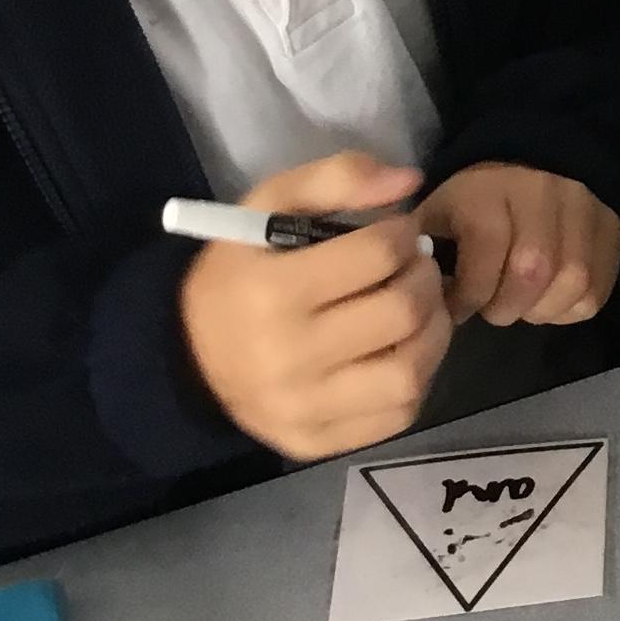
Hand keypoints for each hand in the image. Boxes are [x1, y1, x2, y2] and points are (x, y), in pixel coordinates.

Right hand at [179, 150, 450, 460]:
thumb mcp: (267, 206)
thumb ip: (337, 178)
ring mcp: (303, 409)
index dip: (402, 232)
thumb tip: (410, 181)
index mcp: (273, 292)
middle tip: (416, 266)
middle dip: (424, 277)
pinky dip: (414, 378)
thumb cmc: (238, 271)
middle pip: (402, 312)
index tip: (396, 231)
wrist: (186, 354)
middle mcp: (288, 358)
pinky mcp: (316, 442)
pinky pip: (397, 415)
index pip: (378, 254)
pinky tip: (399, 350)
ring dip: (433, 331)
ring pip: (410, 373)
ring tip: (419, 308)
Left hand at [413, 164, 619, 328]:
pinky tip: (549, 300)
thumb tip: (414, 289)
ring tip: (523, 306)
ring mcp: (584, 209)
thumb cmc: (477, 196)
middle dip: (506, 306)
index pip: (485, 250)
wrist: (536, 155)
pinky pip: (598, 287)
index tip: (454, 307)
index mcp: (489, 189)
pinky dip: (572, 307)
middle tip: (492, 309)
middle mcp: (542, 193)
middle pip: (533, 270)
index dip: (468, 293)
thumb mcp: (439, 209)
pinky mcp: (611, 228)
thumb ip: (420, 246)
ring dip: (542, 310)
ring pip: (572, 281)